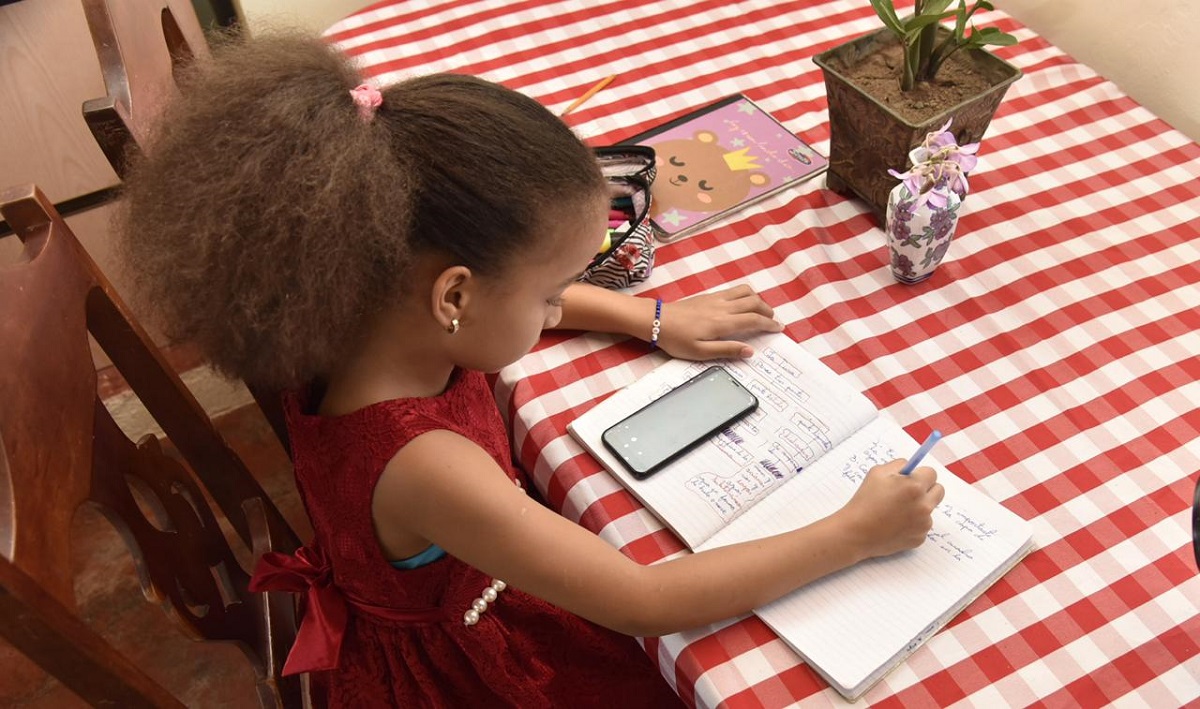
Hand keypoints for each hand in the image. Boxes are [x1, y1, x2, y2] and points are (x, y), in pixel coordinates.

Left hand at [656, 285, 782, 359]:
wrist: (656, 320)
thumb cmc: (676, 340)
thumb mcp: (700, 352)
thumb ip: (726, 350)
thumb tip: (750, 351)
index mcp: (722, 322)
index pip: (753, 320)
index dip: (769, 324)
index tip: (779, 328)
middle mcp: (722, 307)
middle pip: (754, 302)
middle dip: (768, 310)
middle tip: (773, 320)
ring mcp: (715, 298)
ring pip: (745, 291)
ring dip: (758, 299)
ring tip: (761, 311)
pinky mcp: (709, 295)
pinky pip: (733, 290)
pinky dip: (745, 294)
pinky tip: (743, 304)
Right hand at [836, 460, 943, 559]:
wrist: (856, 532)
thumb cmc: (864, 501)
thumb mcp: (877, 473)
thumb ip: (898, 465)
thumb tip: (911, 467)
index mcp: (914, 487)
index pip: (932, 473)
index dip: (920, 474)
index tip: (912, 478)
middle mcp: (924, 505)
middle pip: (939, 490)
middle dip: (926, 488)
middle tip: (909, 492)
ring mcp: (923, 523)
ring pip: (929, 508)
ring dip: (918, 506)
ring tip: (896, 511)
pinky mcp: (920, 538)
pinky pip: (922, 525)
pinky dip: (912, 523)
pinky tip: (895, 524)